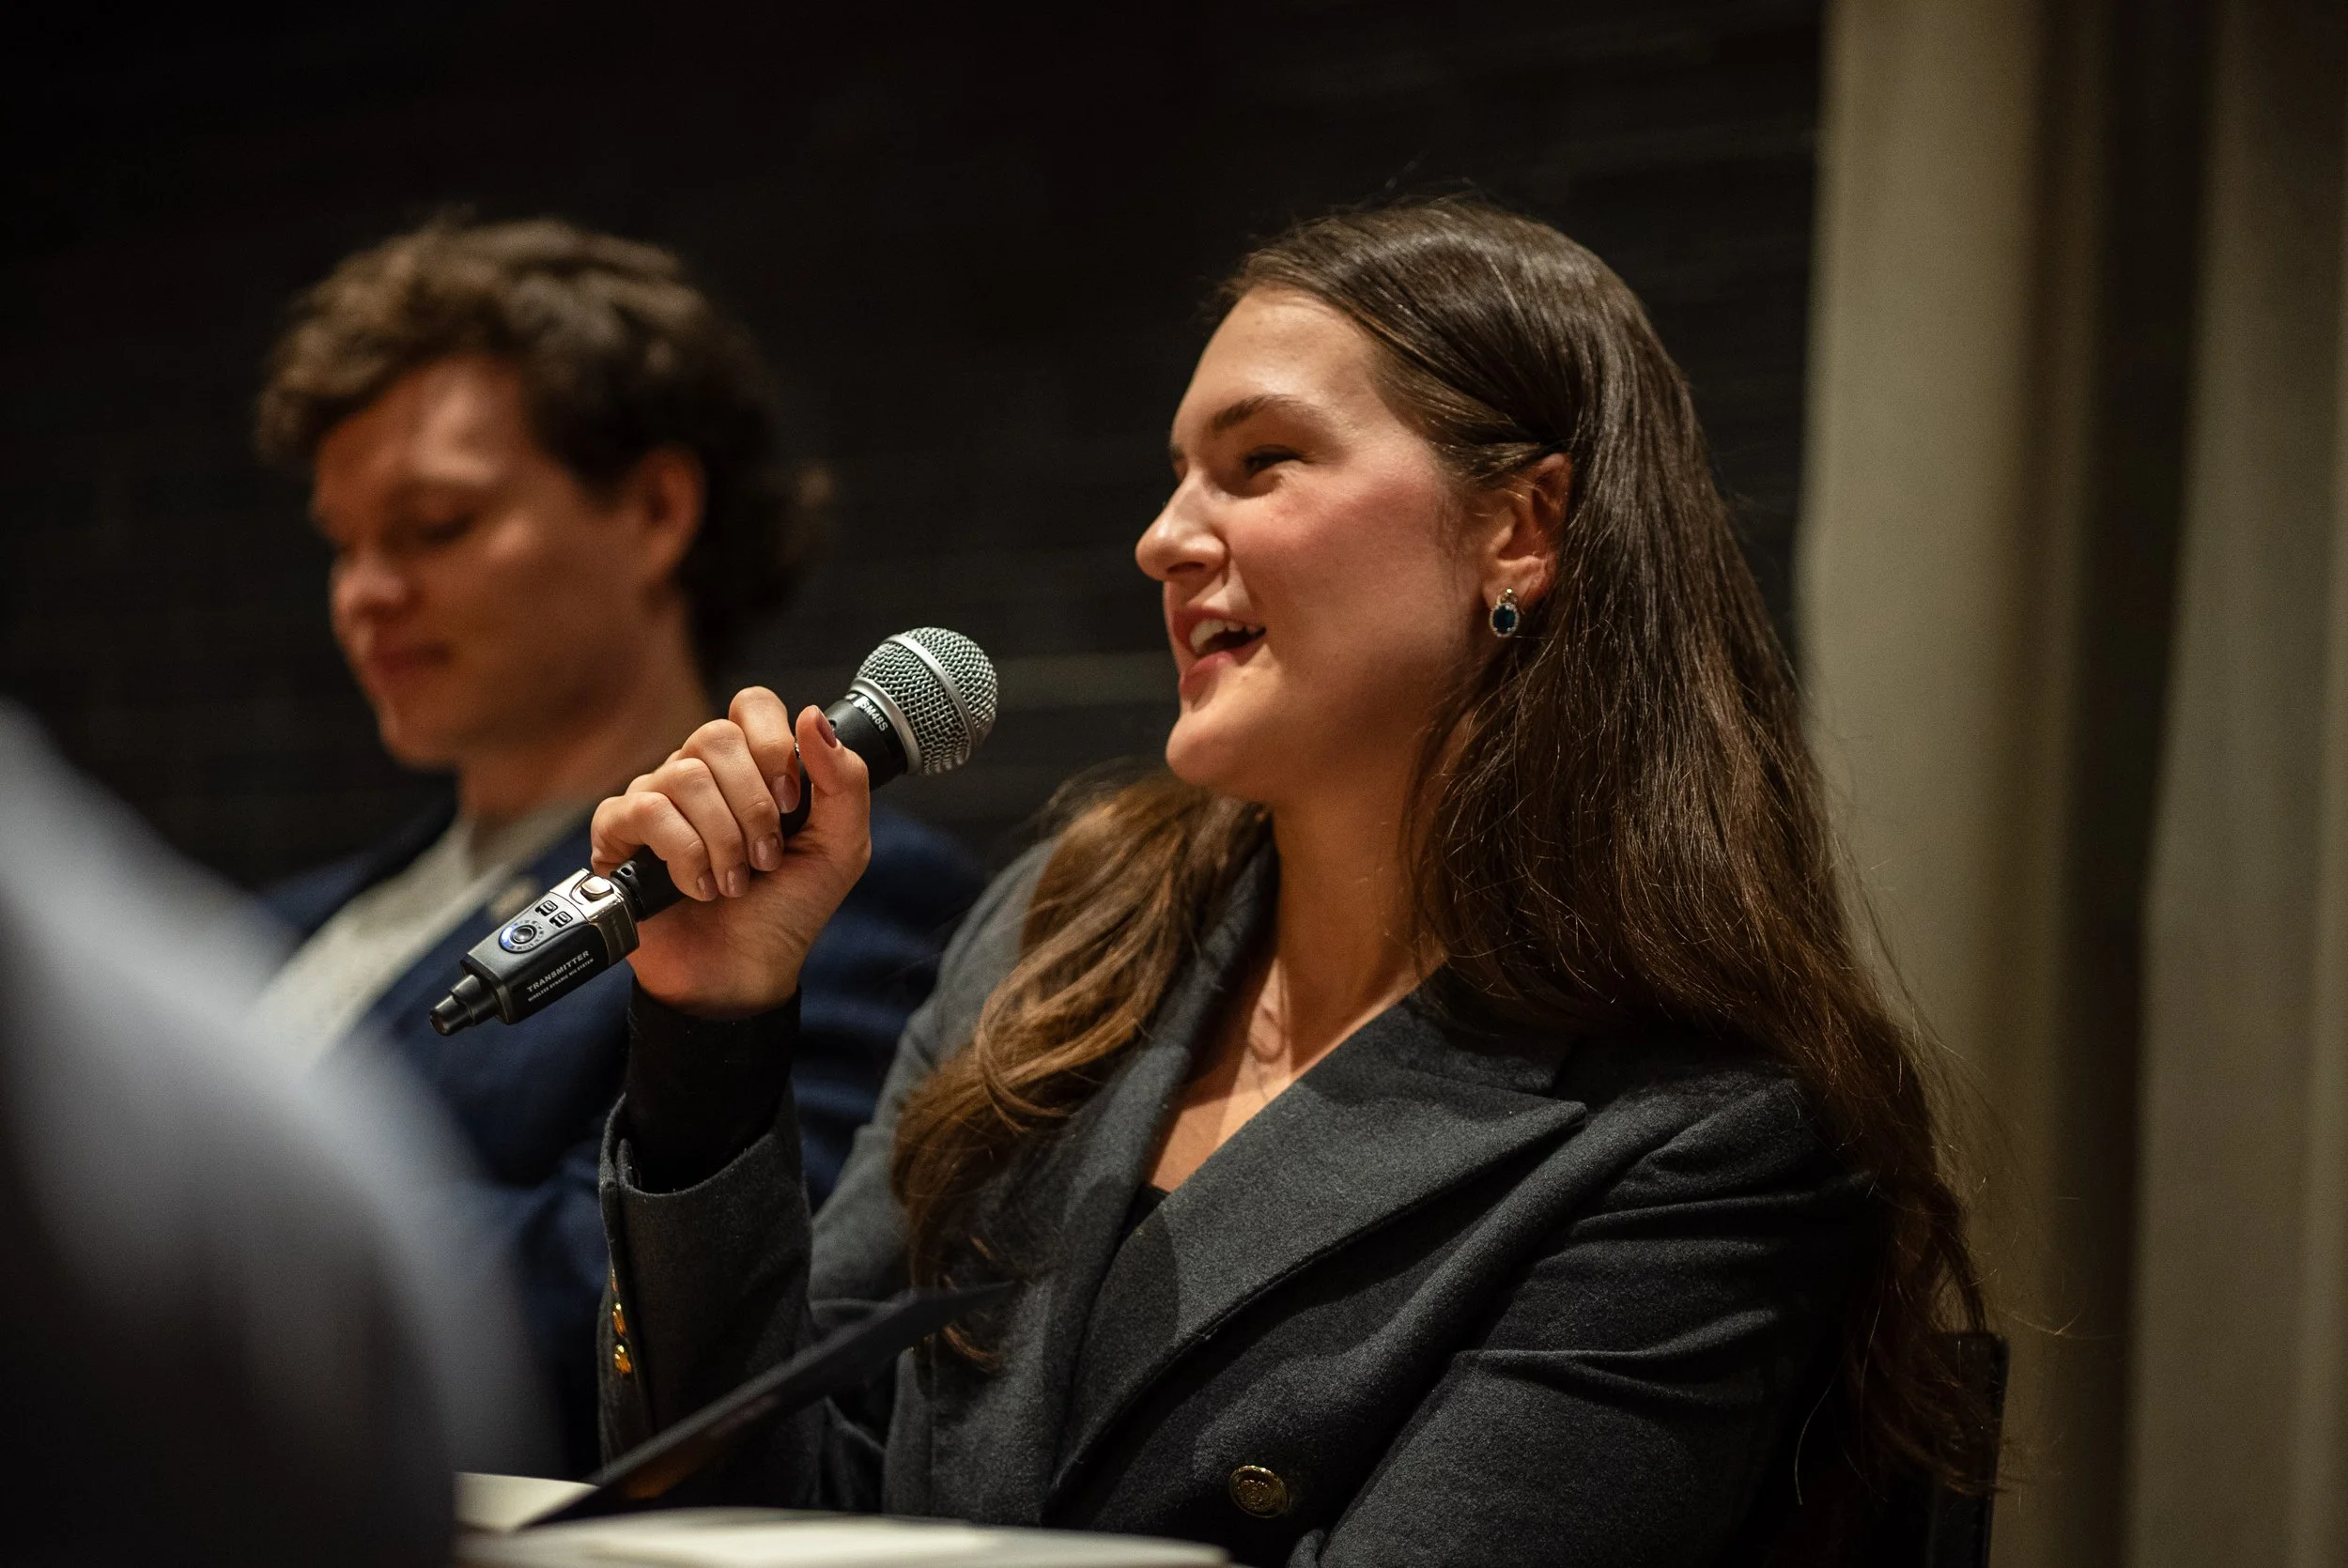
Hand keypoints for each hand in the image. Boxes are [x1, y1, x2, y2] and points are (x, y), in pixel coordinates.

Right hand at [588, 687, 870, 1017]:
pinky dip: (682, 853)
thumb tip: (814, 717)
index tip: (793, 803)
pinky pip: (643, 809)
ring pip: (684, 775)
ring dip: (722, 840)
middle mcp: (699, 774)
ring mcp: (656, 800)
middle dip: (753, 806)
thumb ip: (846, 780)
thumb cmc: (788, 910)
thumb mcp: (842, 846)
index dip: (773, 746)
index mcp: (749, 767)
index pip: (752, 705)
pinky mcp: (618, 835)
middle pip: (716, 737)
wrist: (743, 974)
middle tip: (765, 857)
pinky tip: (697, 886)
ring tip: (733, 882)